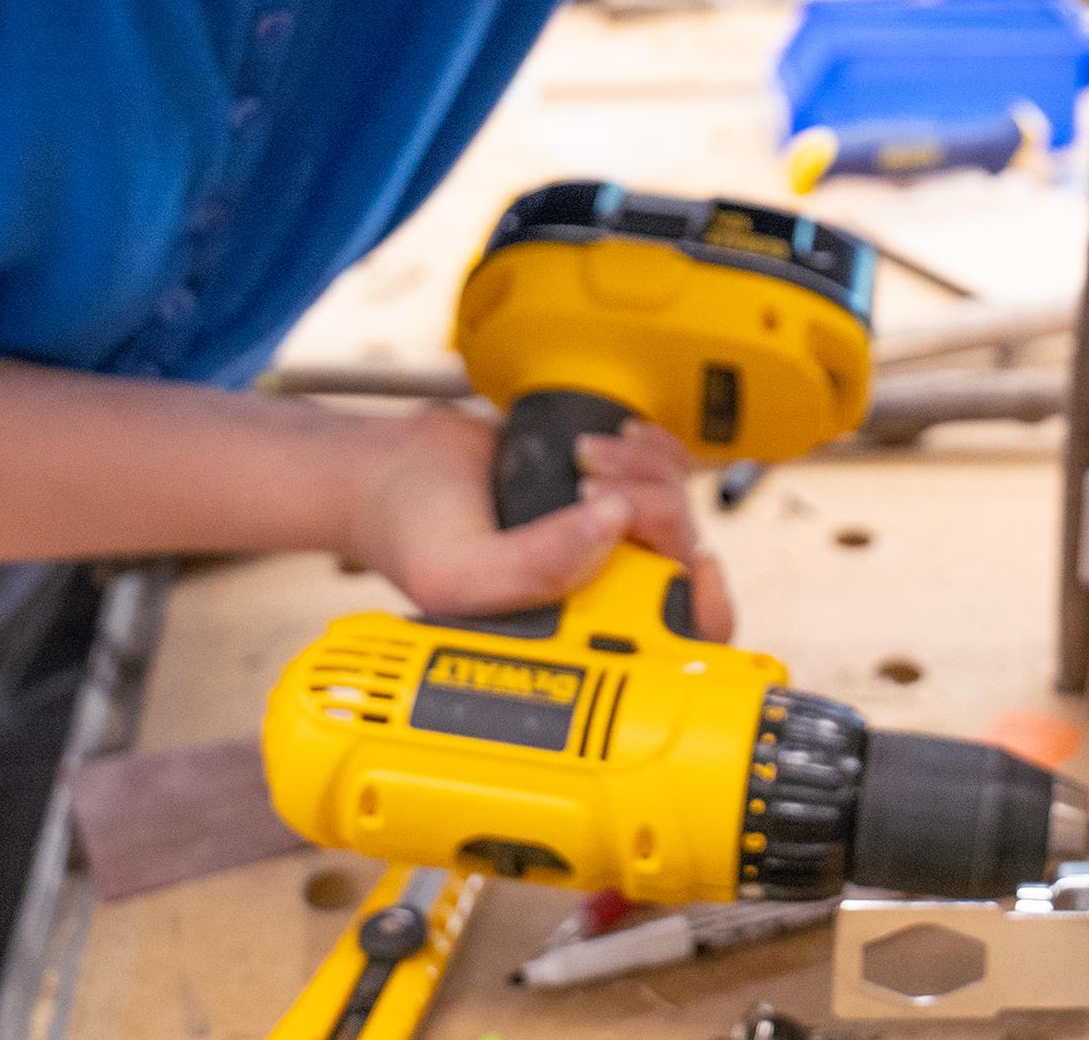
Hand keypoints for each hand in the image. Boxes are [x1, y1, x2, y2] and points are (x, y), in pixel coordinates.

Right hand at [336, 405, 733, 639]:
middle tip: (588, 485)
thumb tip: (613, 526)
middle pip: (684, 560)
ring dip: (646, 468)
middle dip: (656, 509)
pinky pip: (665, 466)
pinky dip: (650, 445)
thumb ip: (530, 568)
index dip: (702, 612)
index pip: (671, 648)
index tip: (694, 569)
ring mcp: (605, 539)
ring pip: (679, 506)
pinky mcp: (604, 486)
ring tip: (580, 457)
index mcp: (573, 636)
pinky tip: (610, 440)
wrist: (387, 469)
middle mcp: (598, 593)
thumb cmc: (412, 534)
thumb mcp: (456, 571)